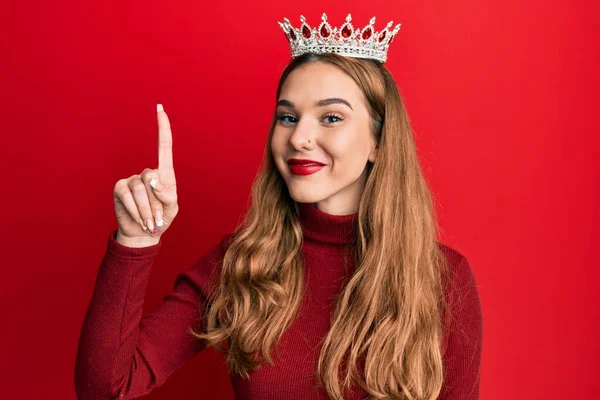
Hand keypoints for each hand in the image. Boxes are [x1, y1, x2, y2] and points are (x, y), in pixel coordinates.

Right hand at [113, 104, 178, 246]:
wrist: (144, 234)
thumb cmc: (161, 219)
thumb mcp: (171, 208)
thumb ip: (167, 194)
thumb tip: (152, 180)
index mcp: (164, 174)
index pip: (164, 147)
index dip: (163, 128)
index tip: (160, 109)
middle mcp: (147, 173)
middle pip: (152, 178)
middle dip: (156, 202)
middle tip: (157, 218)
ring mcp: (132, 179)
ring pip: (141, 190)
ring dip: (147, 210)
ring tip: (149, 221)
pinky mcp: (120, 188)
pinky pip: (129, 196)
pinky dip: (136, 211)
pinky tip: (139, 219)